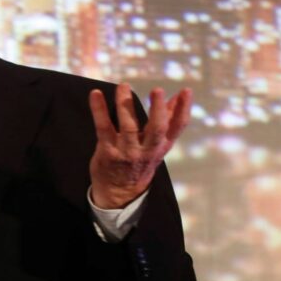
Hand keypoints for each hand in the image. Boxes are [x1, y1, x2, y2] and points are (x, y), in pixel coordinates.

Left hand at [89, 83, 191, 208]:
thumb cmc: (139, 163)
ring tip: (123, 86)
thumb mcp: (157, 146)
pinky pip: (103, 128)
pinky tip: (95, 94)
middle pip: (156, 129)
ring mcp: (127, 151)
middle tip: (157, 90)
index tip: (185, 91)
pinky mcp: (107, 151)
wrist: (119, 193)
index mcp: (161, 147)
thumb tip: (177, 98)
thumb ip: (166, 122)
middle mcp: (146, 150)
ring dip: (125, 104)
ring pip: (128, 127)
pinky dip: (99, 110)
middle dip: (158, 110)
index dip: (182, 109)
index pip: (176, 128)